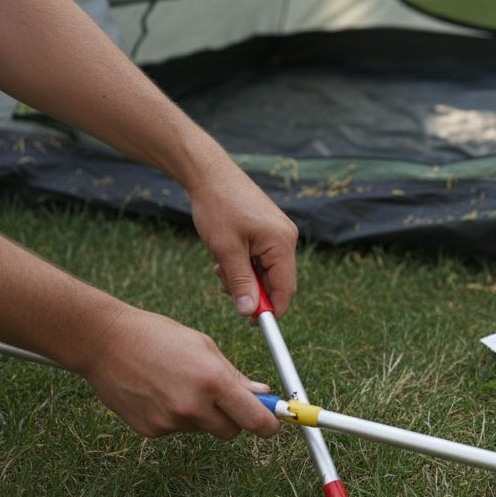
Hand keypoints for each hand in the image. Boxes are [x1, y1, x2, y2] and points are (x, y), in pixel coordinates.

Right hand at [77, 307, 281, 438]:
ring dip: (202, 414)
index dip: (269, 425)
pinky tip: (159, 392)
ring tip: (179, 383)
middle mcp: (193, 406)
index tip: (273, 424)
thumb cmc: (158, 336)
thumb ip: (234, 376)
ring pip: (203, 428)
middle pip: (232, 430)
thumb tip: (262, 394)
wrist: (105, 342)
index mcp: (213, 381)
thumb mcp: (204, 347)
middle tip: (224, 398)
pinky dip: (176, 415)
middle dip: (236, 418)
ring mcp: (170, 422)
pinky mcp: (150, 430)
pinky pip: (177, 428)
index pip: (255, 420)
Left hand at [187, 162, 297, 317]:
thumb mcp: (225, 250)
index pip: (286, 288)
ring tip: (220, 265)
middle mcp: (286, 238)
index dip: (272, 310)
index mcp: (282, 243)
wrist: (209, 173)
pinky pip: (260, 257)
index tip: (251, 323)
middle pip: (276, 281)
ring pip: (265, 270)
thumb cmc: (218, 207)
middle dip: (251, 290)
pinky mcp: (267, 229)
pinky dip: (242, 263)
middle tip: (224, 285)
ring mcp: (277, 233)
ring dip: (243, 276)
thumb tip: (250, 313)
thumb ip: (240, 283)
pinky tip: (224, 255)